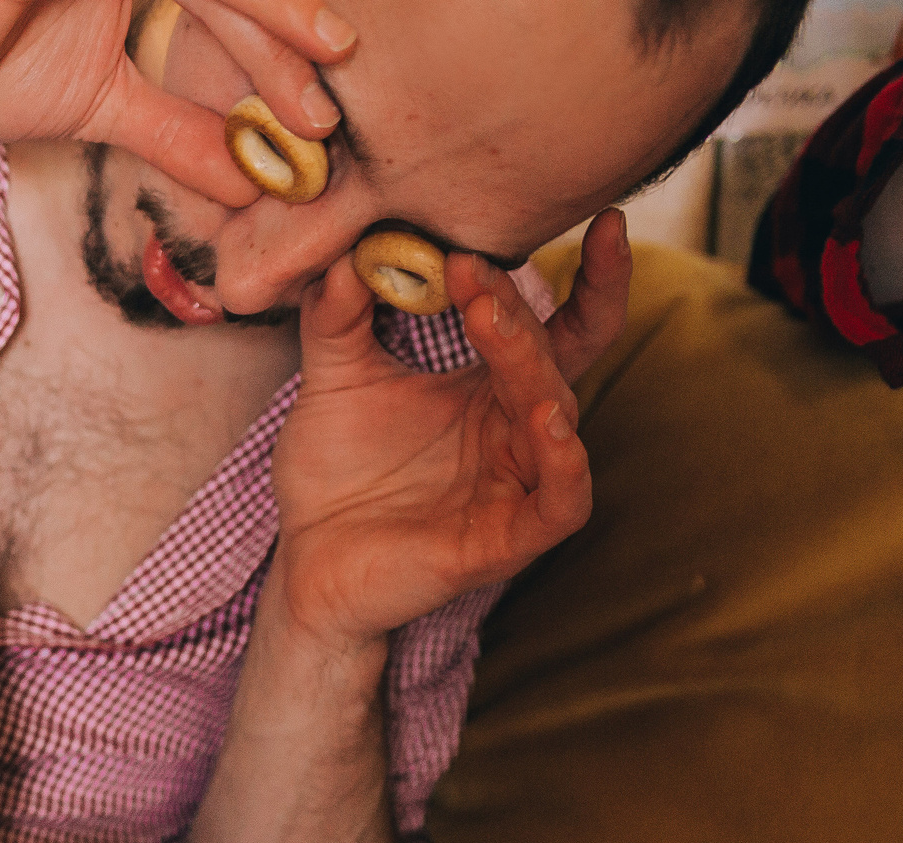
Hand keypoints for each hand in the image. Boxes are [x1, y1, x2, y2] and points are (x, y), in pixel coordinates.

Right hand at [0, 0, 357, 207]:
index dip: (278, 39)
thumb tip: (244, 183)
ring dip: (267, 23)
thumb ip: (173, 131)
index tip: (320, 105)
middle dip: (288, 37)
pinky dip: (214, 13)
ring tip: (312, 89)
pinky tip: (247, 37)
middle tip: (327, 109)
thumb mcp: (95, 104)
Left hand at [267, 208, 631, 655]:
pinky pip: (560, 504)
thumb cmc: (332, 474)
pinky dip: (565, 465)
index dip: (591, 277)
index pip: (559, 325)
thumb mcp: (331, 381)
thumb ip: (336, 317)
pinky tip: (549, 423)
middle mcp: (514, 432)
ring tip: (502, 331)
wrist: (303, 562)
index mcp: (491, 388)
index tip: (598, 220)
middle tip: (475, 274)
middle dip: (521, 316)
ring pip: (557, 424)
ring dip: (538, 375)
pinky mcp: (504, 541)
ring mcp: (515, 487)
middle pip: (553, 362)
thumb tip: (344, 251)